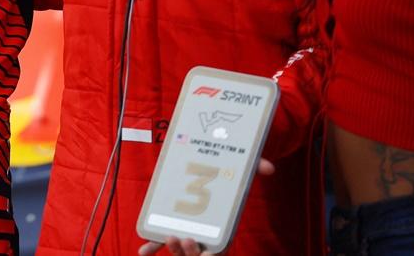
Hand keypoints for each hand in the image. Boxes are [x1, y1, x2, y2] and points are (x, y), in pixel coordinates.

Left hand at [137, 159, 274, 254]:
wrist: (203, 168)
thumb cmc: (225, 175)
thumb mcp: (239, 171)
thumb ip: (253, 169)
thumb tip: (269, 167)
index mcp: (221, 228)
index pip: (220, 249)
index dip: (213, 254)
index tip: (209, 254)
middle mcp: (203, 233)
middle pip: (196, 253)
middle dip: (189, 252)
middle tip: (184, 238)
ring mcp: (185, 231)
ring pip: (178, 249)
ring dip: (172, 248)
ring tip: (168, 236)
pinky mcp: (169, 225)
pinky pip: (160, 241)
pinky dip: (152, 247)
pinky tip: (143, 252)